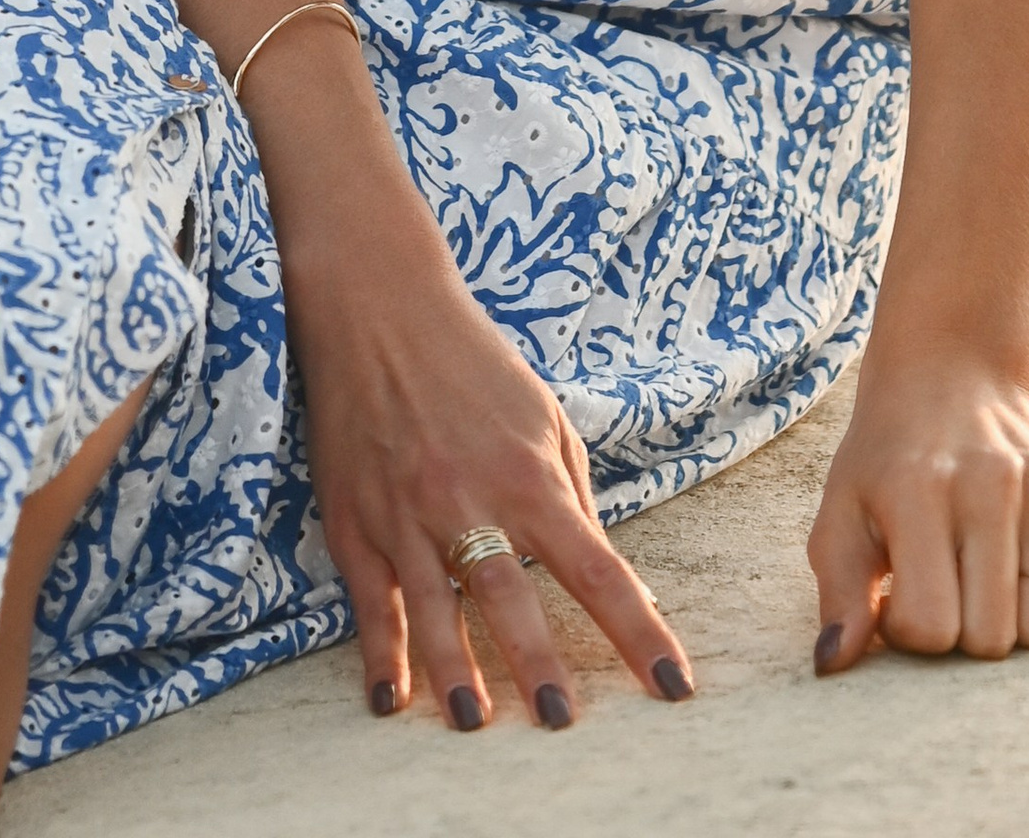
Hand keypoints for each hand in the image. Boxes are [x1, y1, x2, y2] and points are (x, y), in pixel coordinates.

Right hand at [287, 203, 692, 732]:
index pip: (597, 570)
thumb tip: (595, 564)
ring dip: (455, 671)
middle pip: (511, 598)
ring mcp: (406, 514)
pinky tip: (392, 700)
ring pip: (435, 609)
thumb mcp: (541, 416)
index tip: (673, 687)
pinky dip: (381, 653)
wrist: (378, 305)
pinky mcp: (356, 518)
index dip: (638, 633)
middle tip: (562, 723)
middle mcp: (467, 500)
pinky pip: (372, 599)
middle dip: (539, 664)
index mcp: (528, 475)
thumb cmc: (473, 362)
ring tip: (472, 722)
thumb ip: (567, 494)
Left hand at [807, 350, 1028, 671]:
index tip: (899, 592)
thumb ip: (837, 592)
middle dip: (962, 629)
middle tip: (946, 582)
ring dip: (1011, 621)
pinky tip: (1022, 561)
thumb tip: (832, 664)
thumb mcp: (843, 512)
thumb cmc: (888, 461)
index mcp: (919, 488)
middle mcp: (990, 482)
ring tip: (982, 574)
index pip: (930, 627)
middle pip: (992, 639)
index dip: (908, 627)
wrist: (951, 374)